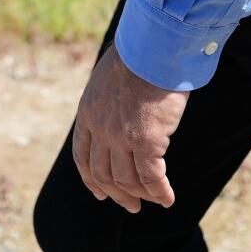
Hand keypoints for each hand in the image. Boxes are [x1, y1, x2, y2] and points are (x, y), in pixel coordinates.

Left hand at [72, 44, 188, 211]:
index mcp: (88, 112)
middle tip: (130, 205)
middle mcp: (101, 129)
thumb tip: (124, 102)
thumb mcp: (111, 75)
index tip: (99, 192)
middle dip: (116, 193)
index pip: (82, 155)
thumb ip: (111, 96)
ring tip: (154, 201)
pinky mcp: (147, 142)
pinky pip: (152, 177)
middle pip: (103, 173)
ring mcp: (122, 137)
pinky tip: (168, 198)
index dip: (91, 178)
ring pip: (128, 179)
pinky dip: (160, 192)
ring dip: (141, 194)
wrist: (153, 46)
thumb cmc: (140, 53)